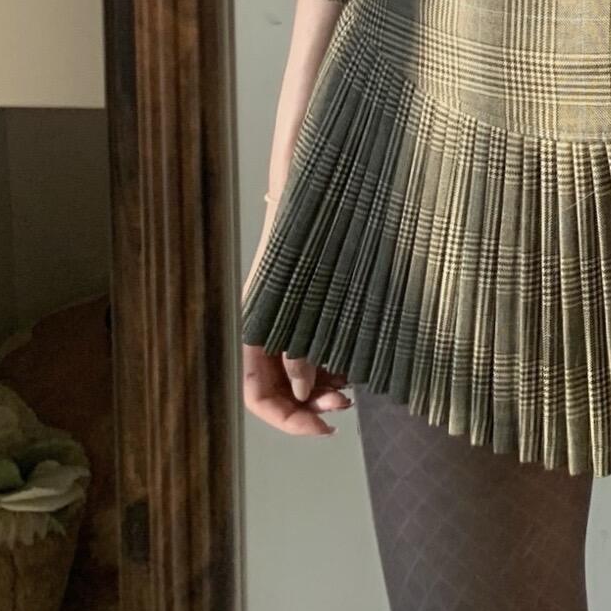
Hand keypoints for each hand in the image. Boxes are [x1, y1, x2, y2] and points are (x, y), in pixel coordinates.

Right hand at [242, 186, 349, 436]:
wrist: (323, 182)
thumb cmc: (311, 229)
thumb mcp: (302, 293)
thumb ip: (297, 345)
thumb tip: (299, 392)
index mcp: (258, 325)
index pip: (256, 392)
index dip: (285, 419)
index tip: (322, 428)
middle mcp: (272, 328)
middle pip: (280, 389)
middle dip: (310, 406)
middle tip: (347, 405)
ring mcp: (293, 320)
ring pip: (302, 374)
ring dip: (325, 388)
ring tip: (354, 384)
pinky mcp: (315, 308)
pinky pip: (319, 351)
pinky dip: (335, 364)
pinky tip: (354, 362)